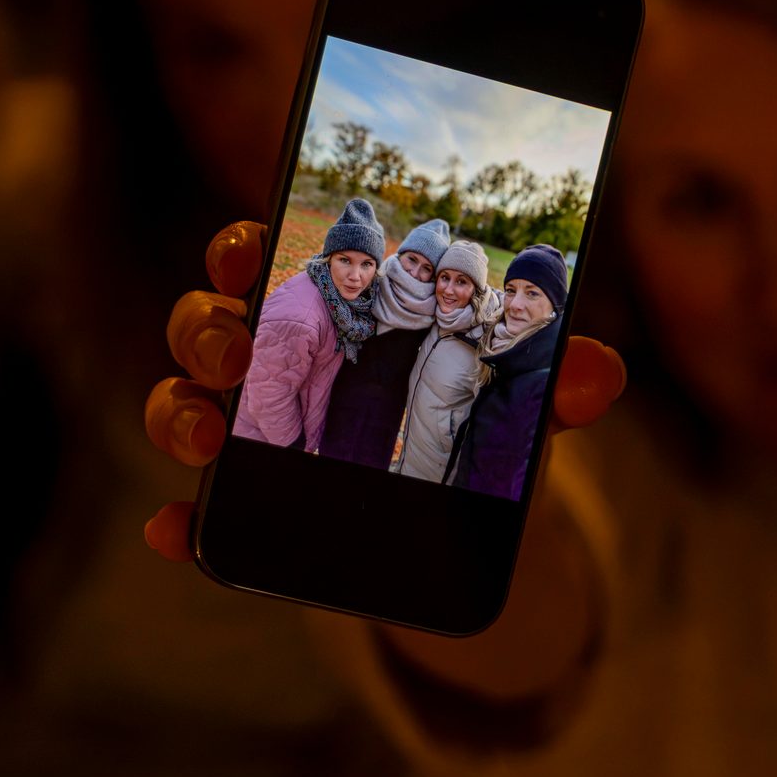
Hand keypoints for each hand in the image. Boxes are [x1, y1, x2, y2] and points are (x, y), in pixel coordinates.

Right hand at [142, 221, 627, 560]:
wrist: (469, 516)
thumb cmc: (479, 419)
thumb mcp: (516, 398)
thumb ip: (547, 378)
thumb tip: (600, 372)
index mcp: (330, 309)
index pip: (264, 257)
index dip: (242, 247)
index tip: (249, 251)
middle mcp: (273, 359)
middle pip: (207, 323)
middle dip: (205, 330)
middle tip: (234, 352)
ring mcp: (251, 430)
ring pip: (184, 402)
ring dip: (181, 413)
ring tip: (210, 438)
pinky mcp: (249, 501)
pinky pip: (199, 508)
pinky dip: (183, 519)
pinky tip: (176, 530)